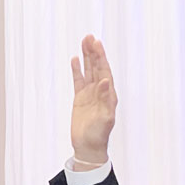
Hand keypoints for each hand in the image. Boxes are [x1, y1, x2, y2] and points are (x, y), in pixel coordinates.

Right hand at [70, 35, 117, 167]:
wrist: (88, 147)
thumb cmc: (99, 135)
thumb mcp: (105, 117)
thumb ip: (106, 99)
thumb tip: (105, 81)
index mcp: (109, 95)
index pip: (105, 72)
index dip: (101, 58)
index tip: (97, 44)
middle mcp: (101, 92)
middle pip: (97, 68)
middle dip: (94, 53)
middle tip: (90, 37)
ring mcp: (90, 94)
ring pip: (88, 71)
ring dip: (87, 57)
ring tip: (84, 42)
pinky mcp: (80, 99)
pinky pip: (78, 81)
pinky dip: (78, 70)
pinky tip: (76, 59)